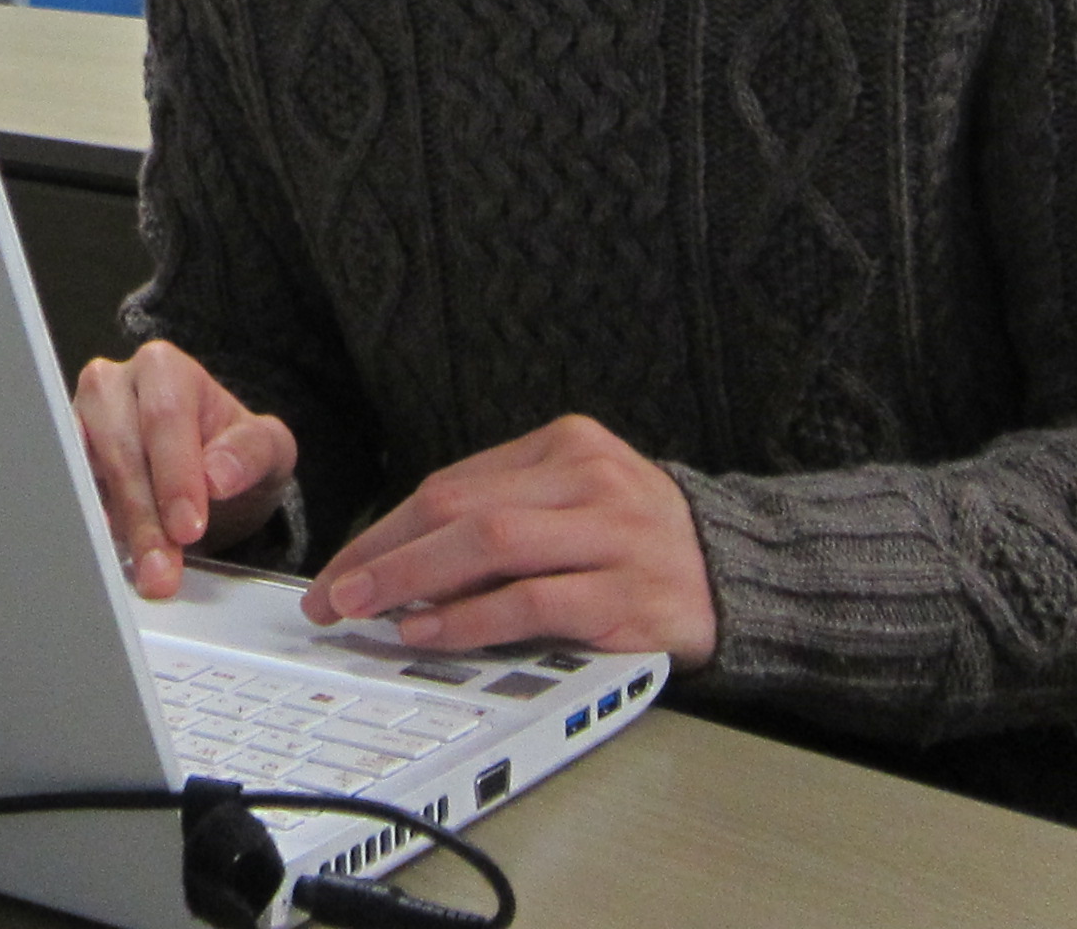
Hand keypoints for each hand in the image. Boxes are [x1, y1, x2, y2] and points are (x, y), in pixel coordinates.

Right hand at [73, 338, 297, 599]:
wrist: (212, 477)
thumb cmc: (235, 454)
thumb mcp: (268, 450)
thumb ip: (250, 453)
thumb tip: (216, 476)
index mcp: (164, 368)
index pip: (164, 416)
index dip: (174, 475)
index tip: (188, 527)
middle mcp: (113, 385)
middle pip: (120, 448)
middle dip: (145, 517)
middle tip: (164, 570)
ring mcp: (81, 422)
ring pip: (87, 473)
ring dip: (116, 529)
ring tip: (146, 572)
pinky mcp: (66, 461)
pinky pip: (68, 493)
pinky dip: (89, 525)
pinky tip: (110, 554)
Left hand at [304, 414, 716, 668]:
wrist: (742, 572)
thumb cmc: (639, 541)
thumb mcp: (575, 500)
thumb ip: (503, 514)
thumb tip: (402, 561)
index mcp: (566, 444)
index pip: (452, 483)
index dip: (385, 529)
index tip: (340, 566)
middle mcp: (588, 479)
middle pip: (459, 507)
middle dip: (383, 553)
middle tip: (333, 594)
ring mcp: (612, 535)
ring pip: (489, 545)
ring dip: (413, 581)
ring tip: (365, 611)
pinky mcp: (628, 595)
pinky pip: (533, 603)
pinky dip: (472, 618)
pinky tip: (431, 633)